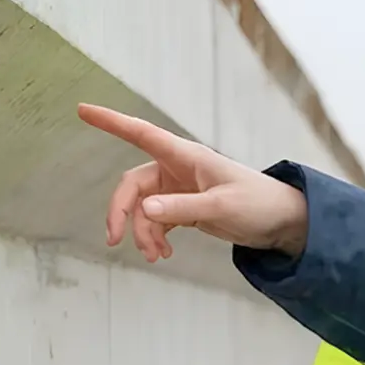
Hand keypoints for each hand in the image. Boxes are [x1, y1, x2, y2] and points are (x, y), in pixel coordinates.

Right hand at [77, 103, 309, 260]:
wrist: (282, 221)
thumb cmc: (257, 204)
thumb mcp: (221, 207)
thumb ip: (183, 208)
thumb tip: (145, 210)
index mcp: (185, 156)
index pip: (141, 133)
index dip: (111, 121)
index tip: (82, 109)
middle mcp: (177, 168)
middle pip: (132, 186)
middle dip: (121, 213)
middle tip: (115, 240)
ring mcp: (179, 189)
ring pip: (143, 209)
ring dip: (142, 233)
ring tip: (157, 255)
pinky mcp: (184, 208)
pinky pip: (156, 221)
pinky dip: (155, 237)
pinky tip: (164, 253)